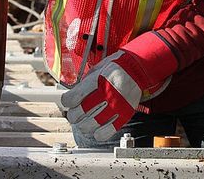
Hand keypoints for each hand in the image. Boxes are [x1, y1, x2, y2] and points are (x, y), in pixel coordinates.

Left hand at [60, 33, 176, 140]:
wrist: (137, 69)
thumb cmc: (115, 68)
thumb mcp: (97, 69)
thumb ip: (84, 84)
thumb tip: (70, 97)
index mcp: (99, 80)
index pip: (75, 96)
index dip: (67, 102)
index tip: (66, 102)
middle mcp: (108, 93)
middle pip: (82, 112)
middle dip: (73, 115)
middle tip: (73, 114)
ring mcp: (118, 105)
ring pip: (93, 124)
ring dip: (83, 126)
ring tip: (82, 123)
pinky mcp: (125, 114)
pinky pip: (109, 131)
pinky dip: (99, 134)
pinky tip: (95, 131)